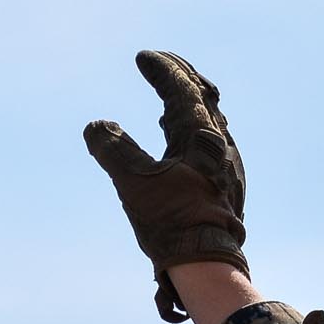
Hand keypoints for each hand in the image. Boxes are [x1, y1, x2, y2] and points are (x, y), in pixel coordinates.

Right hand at [83, 51, 248, 323]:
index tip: (143, 57)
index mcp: (201, 135)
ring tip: (167, 100)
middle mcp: (220, 144)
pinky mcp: (225, 184)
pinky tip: (180, 142)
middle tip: (160, 62)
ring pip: (210, 119)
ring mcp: (226, 165)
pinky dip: (191, 128)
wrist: (210, 266)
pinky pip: (210, 142)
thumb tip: (96, 127)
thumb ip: (114, 150)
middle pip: (203, 96)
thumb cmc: (173, 224)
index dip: (162, 69)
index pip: (182, 89)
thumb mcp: (134, 184)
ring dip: (188, 102)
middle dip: (180, 75)